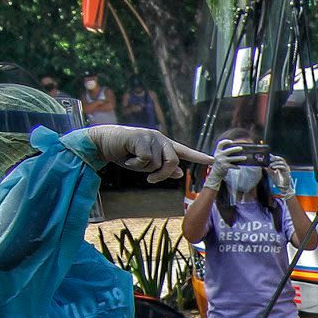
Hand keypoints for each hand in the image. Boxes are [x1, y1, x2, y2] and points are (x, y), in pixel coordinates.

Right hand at [86, 126, 210, 182]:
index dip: (198, 156)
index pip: (184, 151)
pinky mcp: (141, 137)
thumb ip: (162, 168)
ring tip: (133, 161)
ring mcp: (151, 137)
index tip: (213, 160)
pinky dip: (136, 164)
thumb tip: (180, 173)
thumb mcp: (145, 165)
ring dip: (145, 169)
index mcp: (163, 145)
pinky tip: (128, 157)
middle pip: (173, 162)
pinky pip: (145, 159)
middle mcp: (160, 139)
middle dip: (162, 175)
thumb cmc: (125, 153)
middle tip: (151, 180)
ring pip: (158, 163)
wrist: (104, 142)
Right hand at [203, 137, 248, 189]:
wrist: (216, 172)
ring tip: (245, 157)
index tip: (231, 141)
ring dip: (239, 158)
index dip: (225, 141)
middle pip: (228, 150)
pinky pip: (233, 166)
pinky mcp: (225, 166)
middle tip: (241, 148)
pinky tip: (239, 167)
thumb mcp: (219, 155)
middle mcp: (219, 155)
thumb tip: (237, 148)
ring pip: (233, 159)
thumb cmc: (220, 162)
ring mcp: (222, 161)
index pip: (220, 144)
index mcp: (217, 151)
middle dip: (235, 149)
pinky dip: (237, 166)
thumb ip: (224, 151)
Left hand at [266, 154, 293, 192]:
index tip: (269, 156)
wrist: (282, 186)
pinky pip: (283, 166)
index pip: (278, 159)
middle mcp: (284, 166)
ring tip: (270, 165)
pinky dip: (278, 166)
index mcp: (281, 166)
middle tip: (270, 159)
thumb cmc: (278, 181)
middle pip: (281, 159)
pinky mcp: (287, 171)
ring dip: (275, 163)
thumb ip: (269, 171)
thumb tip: (264, 167)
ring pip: (282, 162)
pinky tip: (273, 167)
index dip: (274, 157)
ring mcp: (286, 168)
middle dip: (275, 158)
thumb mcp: (271, 175)